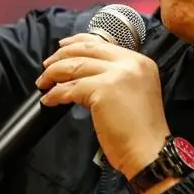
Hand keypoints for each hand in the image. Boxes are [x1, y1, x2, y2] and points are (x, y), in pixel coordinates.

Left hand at [38, 34, 170, 181]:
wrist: (149, 151)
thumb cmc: (140, 130)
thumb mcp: (134, 91)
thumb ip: (115, 77)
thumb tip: (83, 72)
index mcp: (140, 62)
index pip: (103, 43)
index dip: (78, 42)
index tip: (62, 46)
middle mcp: (130, 63)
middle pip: (87, 49)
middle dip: (62, 55)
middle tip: (47, 66)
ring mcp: (117, 75)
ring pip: (75, 66)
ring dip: (54, 74)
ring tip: (43, 83)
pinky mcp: (103, 90)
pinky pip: (71, 88)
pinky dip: (56, 93)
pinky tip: (49, 100)